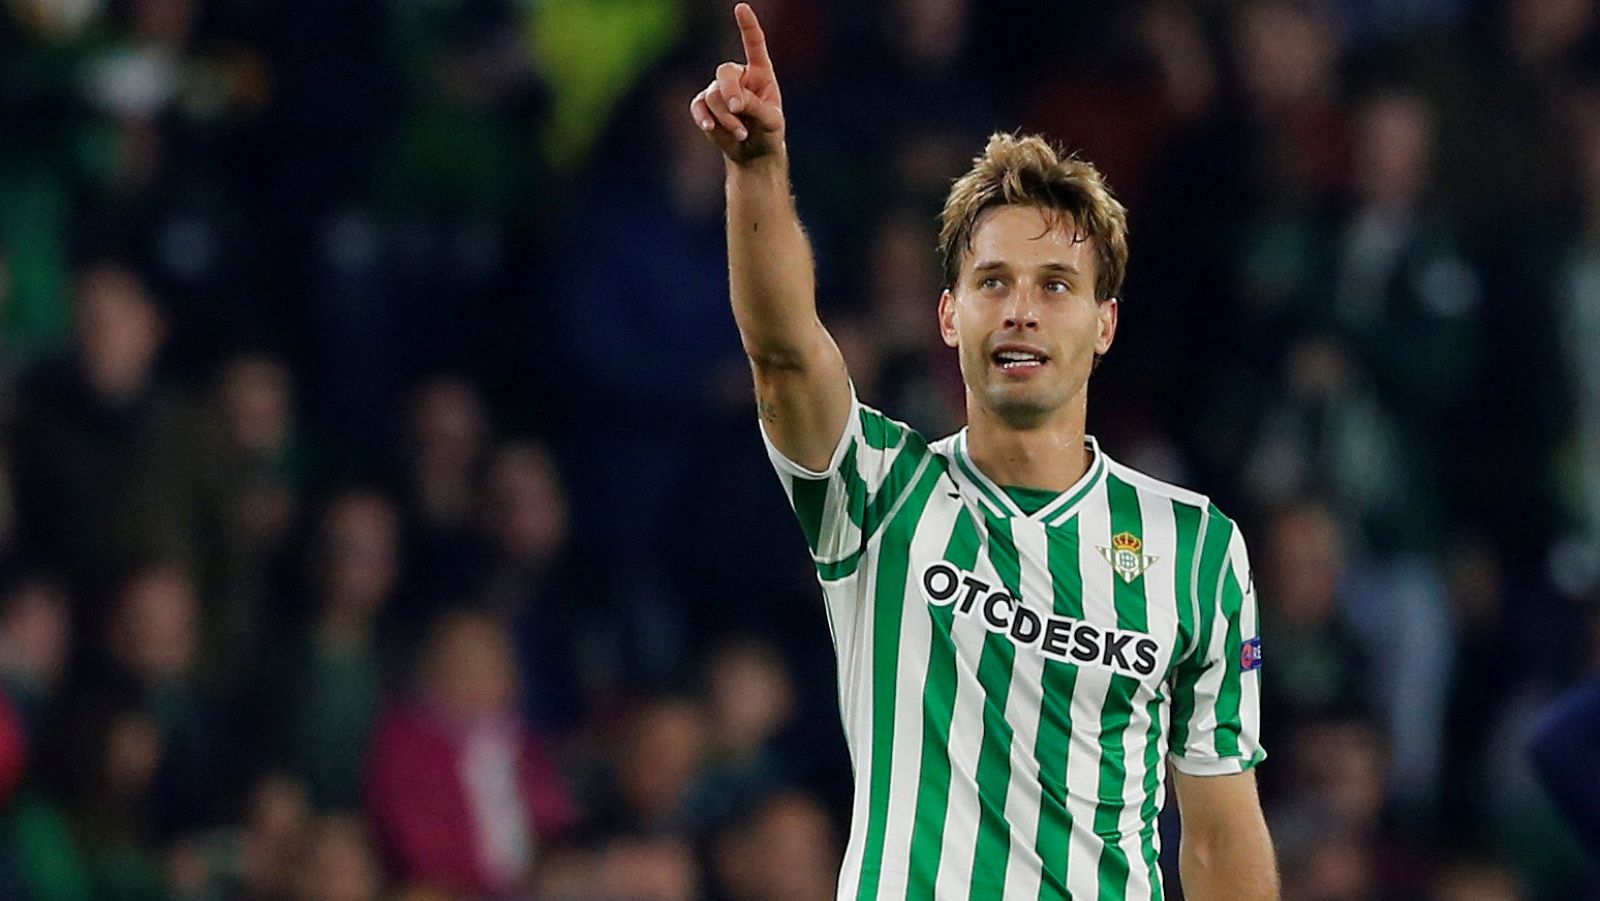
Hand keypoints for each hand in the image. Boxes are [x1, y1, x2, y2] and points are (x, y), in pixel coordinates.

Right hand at [689, 3, 784, 164]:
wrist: (754, 152)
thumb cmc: (768, 132)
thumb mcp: (770, 120)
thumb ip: (755, 107)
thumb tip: (733, 102)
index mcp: (760, 72)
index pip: (753, 44)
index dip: (747, 26)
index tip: (741, 8)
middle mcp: (738, 77)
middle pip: (725, 72)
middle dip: (730, 92)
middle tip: (737, 109)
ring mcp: (719, 90)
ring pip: (713, 96)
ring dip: (726, 118)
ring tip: (741, 134)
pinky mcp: (705, 106)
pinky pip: (699, 107)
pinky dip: (703, 118)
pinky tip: (708, 127)